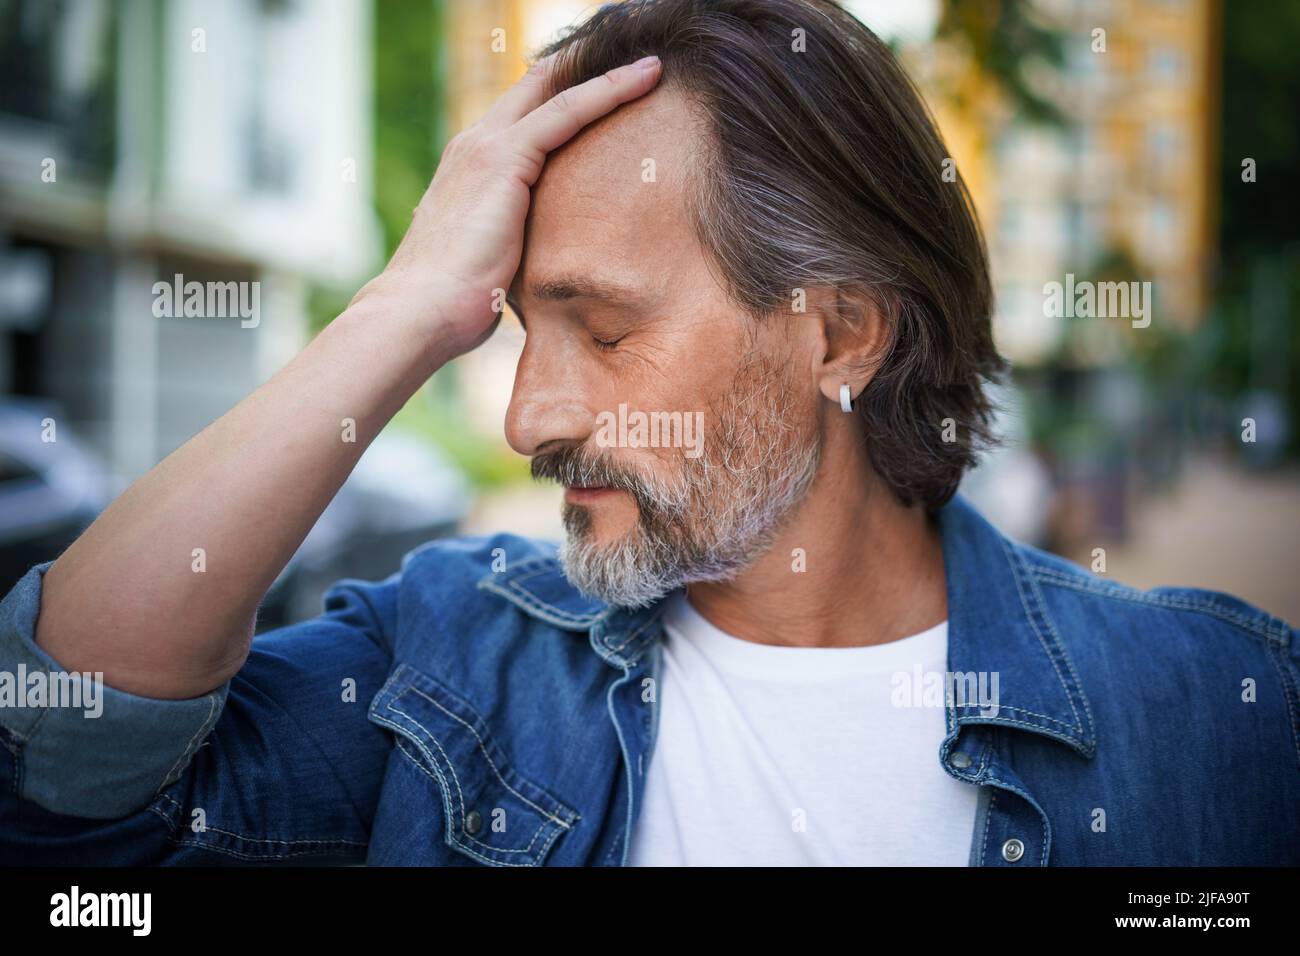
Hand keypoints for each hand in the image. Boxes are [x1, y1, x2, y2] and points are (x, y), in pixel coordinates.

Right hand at [357, 52, 663, 360]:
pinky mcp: (504, 158)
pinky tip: (645, 77)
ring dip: (608, 74)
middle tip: (634, 63)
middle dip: (581, 69)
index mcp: (471, 170)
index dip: (559, 98)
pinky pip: (567, 111)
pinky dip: (609, 90)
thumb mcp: (491, 264)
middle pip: (536, 89)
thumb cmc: (453, 305)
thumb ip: (515, 248)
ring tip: (653, 64)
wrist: (420, 312)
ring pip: (558, 92)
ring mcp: (487, 147)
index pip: (521, 118)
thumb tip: (543, 273)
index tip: (603, 91)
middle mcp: (475, 146)